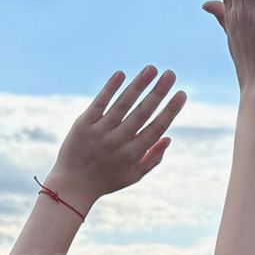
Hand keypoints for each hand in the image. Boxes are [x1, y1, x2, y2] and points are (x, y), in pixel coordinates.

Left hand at [47, 68, 187, 209]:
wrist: (72, 185)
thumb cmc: (106, 180)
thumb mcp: (133, 175)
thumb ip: (153, 158)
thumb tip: (169, 137)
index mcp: (133, 155)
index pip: (156, 128)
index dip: (170, 110)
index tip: (181, 94)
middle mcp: (118, 142)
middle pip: (142, 113)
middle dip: (158, 92)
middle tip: (170, 74)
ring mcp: (100, 132)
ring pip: (123, 105)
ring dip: (138, 85)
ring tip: (151, 68)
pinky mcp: (83, 124)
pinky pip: (99, 103)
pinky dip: (110, 88)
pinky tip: (121, 74)